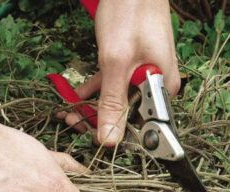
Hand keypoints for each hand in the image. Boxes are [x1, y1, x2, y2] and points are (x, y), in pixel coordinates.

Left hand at [58, 0, 180, 146]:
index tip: (87, 137)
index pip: (139, 125)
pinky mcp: (131, 63)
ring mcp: (143, 72)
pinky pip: (113, 83)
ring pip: (116, 100)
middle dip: (96, 120)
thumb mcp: (116, 63)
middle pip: (126, 114)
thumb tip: (109, 140)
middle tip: (69, 121)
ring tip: (67, 111)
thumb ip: (112, 102)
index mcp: (162, 87)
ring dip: (91, 107)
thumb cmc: (129, 13)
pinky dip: (94, 89)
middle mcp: (157, 83)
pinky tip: (76, 94)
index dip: (112, 134)